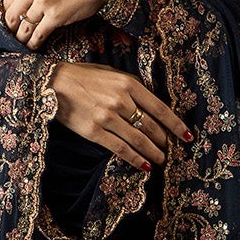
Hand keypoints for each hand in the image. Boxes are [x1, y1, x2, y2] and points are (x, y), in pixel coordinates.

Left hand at [2, 0, 120, 46]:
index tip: (11, 23)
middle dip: (11, 30)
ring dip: (22, 39)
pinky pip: (37, 35)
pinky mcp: (54, 16)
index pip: (7, 0)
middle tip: (12, 37)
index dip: (8, 14)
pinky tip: (34, 46)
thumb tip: (17, 8)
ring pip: (24, 28)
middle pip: (11, 15)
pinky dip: (34, 44)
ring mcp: (43, 2)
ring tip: (23, 44)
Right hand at [46, 60, 191, 172]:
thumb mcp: (111, 73)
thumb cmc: (82, 76)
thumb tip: (151, 102)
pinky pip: (120, 149)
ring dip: (154, 153)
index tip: (187, 136)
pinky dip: (135, 159)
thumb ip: (132, 86)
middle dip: (165, 142)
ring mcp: (108, 118)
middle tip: (173, 151)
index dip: (177, 125)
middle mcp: (121, 101)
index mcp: (129, 84)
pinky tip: (145, 166)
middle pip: (152, 127)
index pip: (161, 108)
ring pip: (139, 140)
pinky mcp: (94, 132)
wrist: (52, 84)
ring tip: (162, 161)